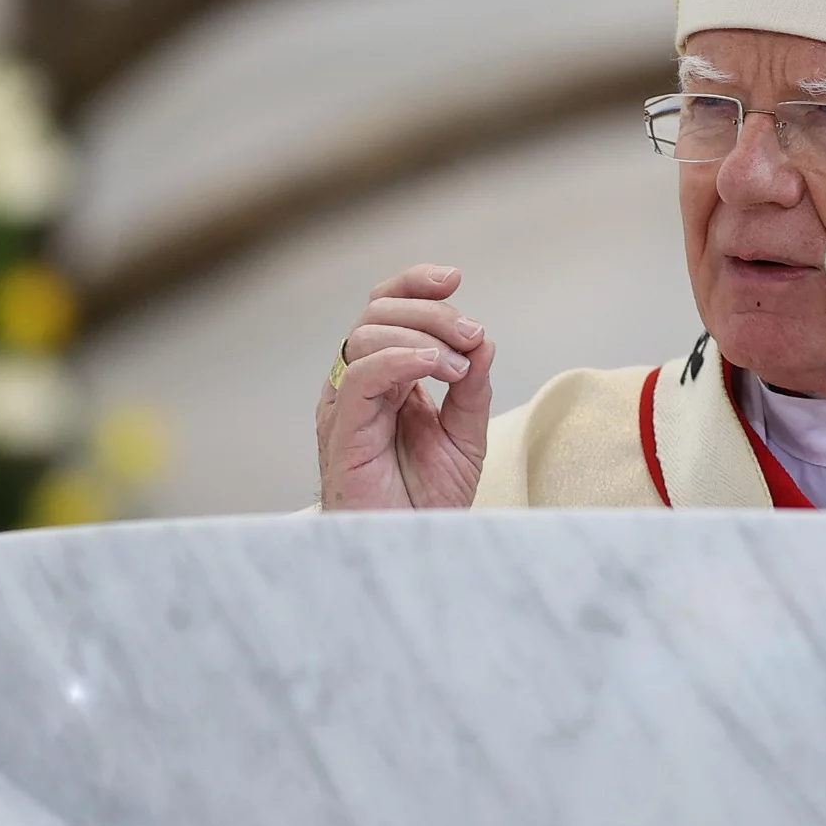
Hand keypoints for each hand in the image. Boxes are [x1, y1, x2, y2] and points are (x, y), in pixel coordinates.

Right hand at [317, 264, 495, 510]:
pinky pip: (361, 375)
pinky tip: (437, 367)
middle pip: (379, 311)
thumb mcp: (464, 436)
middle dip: (433, 312)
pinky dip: (402, 359)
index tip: (455, 279)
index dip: (415, 285)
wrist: (412, 547)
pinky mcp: (343, 429)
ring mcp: (347, 405)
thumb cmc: (426, 499)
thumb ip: (472, 388)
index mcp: (384, 378)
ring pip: (367, 334)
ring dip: (423, 334)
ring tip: (460, 365)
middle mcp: (360, 384)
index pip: (387, 308)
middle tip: (472, 336)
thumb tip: (483, 340)